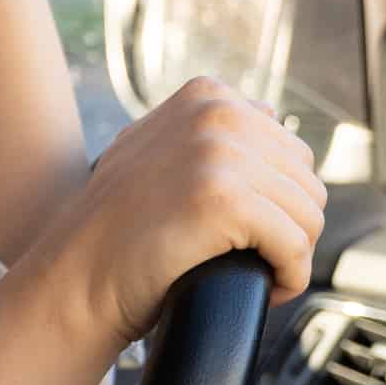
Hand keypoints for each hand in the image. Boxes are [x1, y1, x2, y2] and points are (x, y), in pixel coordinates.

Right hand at [32, 77, 327, 346]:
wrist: (76, 277)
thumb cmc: (114, 229)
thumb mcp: (154, 148)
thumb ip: (205, 126)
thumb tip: (266, 114)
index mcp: (206, 95)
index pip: (291, 150)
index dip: (276, 200)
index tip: (246, 231)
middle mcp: (216, 113)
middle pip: (307, 183)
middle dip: (289, 228)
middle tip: (253, 258)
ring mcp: (219, 154)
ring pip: (309, 217)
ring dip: (291, 256)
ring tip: (256, 272)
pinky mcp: (224, 200)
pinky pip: (296, 247)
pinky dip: (290, 278)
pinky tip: (267, 288)